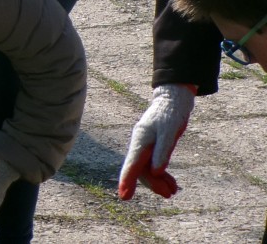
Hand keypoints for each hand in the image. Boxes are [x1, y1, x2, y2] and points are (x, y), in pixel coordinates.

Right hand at [118, 83, 195, 199]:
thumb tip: (154, 172)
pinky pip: (154, 164)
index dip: (127, 181)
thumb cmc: (171, 114)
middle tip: (168, 195)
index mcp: (141, 140)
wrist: (173, 100)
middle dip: (152, 184)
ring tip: (173, 191)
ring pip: (147, 169)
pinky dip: (162, 175)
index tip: (124, 197)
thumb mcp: (169, 132)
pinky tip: (171, 182)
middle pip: (141, 169)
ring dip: (158, 181)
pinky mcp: (153, 146)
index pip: (132, 164)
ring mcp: (146, 145)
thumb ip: (162, 152)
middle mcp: (140, 144)